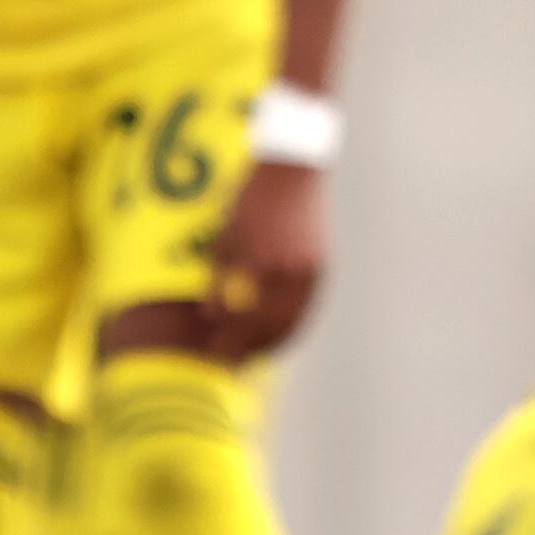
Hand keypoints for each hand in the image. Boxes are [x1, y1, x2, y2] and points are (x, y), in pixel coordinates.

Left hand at [202, 160, 326, 360]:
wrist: (293, 172)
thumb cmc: (251, 200)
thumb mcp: (225, 238)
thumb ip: (218, 281)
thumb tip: (211, 318)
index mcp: (265, 265)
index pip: (246, 320)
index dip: (229, 341)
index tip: (213, 354)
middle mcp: (293, 272)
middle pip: (273, 328)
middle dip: (251, 349)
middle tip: (231, 362)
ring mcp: (312, 271)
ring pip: (296, 322)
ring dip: (275, 344)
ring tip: (254, 355)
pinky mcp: (322, 267)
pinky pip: (307, 308)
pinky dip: (293, 326)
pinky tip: (278, 333)